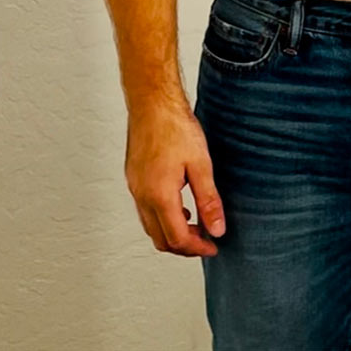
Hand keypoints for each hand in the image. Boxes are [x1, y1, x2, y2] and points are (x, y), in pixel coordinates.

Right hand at [125, 102, 225, 255]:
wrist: (152, 102)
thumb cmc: (175, 127)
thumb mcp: (200, 164)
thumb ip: (209, 200)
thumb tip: (217, 229)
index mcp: (159, 196)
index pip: (178, 239)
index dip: (198, 248)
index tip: (213, 246)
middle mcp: (142, 196)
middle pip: (160, 239)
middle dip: (184, 246)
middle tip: (205, 240)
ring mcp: (135, 187)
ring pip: (150, 226)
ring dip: (171, 232)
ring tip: (195, 224)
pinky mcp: (133, 177)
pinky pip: (145, 209)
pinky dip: (161, 217)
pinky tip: (179, 204)